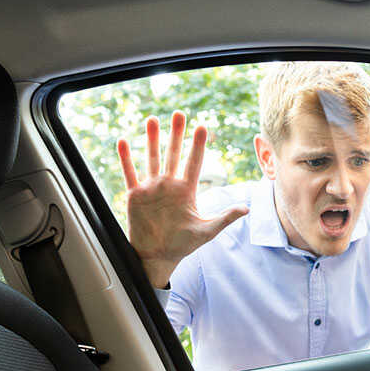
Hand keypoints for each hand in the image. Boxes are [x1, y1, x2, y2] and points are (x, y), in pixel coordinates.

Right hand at [117, 111, 248, 288]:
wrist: (159, 256)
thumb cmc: (183, 245)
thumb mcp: (207, 231)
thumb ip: (224, 218)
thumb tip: (246, 209)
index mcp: (187, 191)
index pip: (194, 163)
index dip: (198, 146)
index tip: (202, 127)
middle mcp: (169, 185)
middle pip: (174, 155)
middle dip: (176, 134)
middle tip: (179, 114)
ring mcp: (152, 188)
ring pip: (152, 158)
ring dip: (152, 140)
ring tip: (152, 119)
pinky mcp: (136, 195)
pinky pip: (130, 173)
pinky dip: (126, 158)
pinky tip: (124, 141)